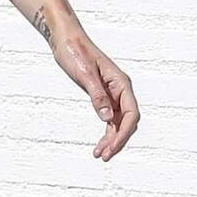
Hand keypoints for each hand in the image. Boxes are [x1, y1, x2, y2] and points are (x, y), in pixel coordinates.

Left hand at [50, 23, 139, 161]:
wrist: (66, 39)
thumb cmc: (75, 52)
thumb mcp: (84, 75)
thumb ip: (97, 96)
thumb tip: (106, 118)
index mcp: (121, 83)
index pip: (130, 114)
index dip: (123, 134)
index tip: (111, 148)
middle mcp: (121, 89)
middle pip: (127, 122)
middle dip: (118, 140)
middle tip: (103, 156)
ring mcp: (113, 93)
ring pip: (118, 123)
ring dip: (111, 139)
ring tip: (100, 155)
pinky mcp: (103, 96)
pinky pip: (110, 119)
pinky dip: (106, 132)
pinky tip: (99, 144)